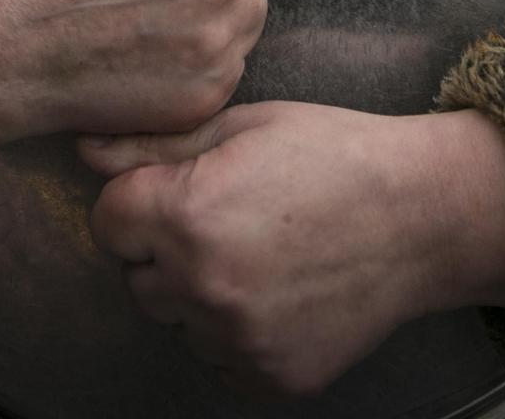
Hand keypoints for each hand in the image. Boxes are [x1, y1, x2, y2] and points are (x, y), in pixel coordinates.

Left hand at [82, 102, 504, 396]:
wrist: (420, 217)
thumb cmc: (331, 152)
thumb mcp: (243, 126)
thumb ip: (156, 144)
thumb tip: (84, 149)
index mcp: (189, 215)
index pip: (107, 220)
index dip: (137, 197)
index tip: (176, 185)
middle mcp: (205, 288)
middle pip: (136, 275)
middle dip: (163, 245)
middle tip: (225, 213)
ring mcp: (237, 342)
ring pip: (176, 320)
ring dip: (196, 291)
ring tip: (257, 248)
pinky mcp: (269, 378)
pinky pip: (218, 358)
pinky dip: (235, 331)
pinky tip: (279, 288)